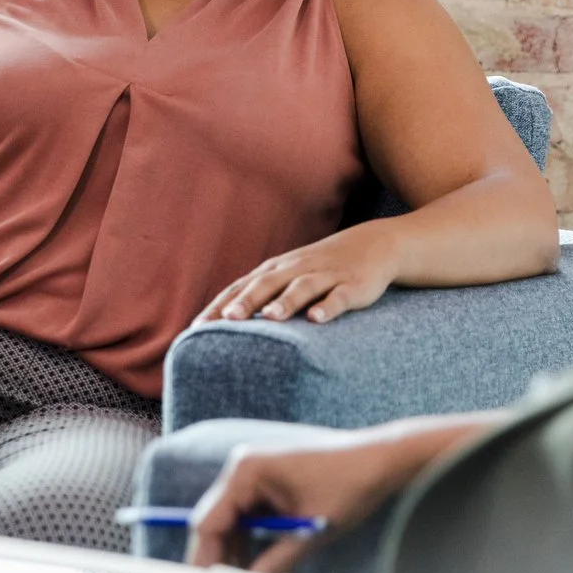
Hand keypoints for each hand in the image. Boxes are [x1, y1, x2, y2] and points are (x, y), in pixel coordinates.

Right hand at [187, 429, 432, 572]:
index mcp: (247, 471)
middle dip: (219, 560)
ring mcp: (256, 474)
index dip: (206, 561)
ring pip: (231, 523)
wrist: (381, 462)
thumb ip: (274, 563)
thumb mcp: (310, 533)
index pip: (209, 522)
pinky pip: (249, 517)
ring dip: (235, 554)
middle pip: (216, 523)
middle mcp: (244, 468)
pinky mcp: (269, 484)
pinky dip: (252, 543)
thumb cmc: (349, 487)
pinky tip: (259, 569)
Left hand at [195, 227, 399, 325]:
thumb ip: (259, 295)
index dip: (221, 306)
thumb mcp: (288, 275)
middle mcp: (296, 269)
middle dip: (247, 301)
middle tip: (227, 320)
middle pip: (267, 284)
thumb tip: (223, 323)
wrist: (374, 245)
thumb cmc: (320, 267)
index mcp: (276, 270)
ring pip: (302, 287)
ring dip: (286, 301)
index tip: (198, 328)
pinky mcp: (353, 285)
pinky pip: (339, 296)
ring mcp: (326, 275)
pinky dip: (329, 306)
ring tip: (270, 318)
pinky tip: (317, 319)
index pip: (242, 286)